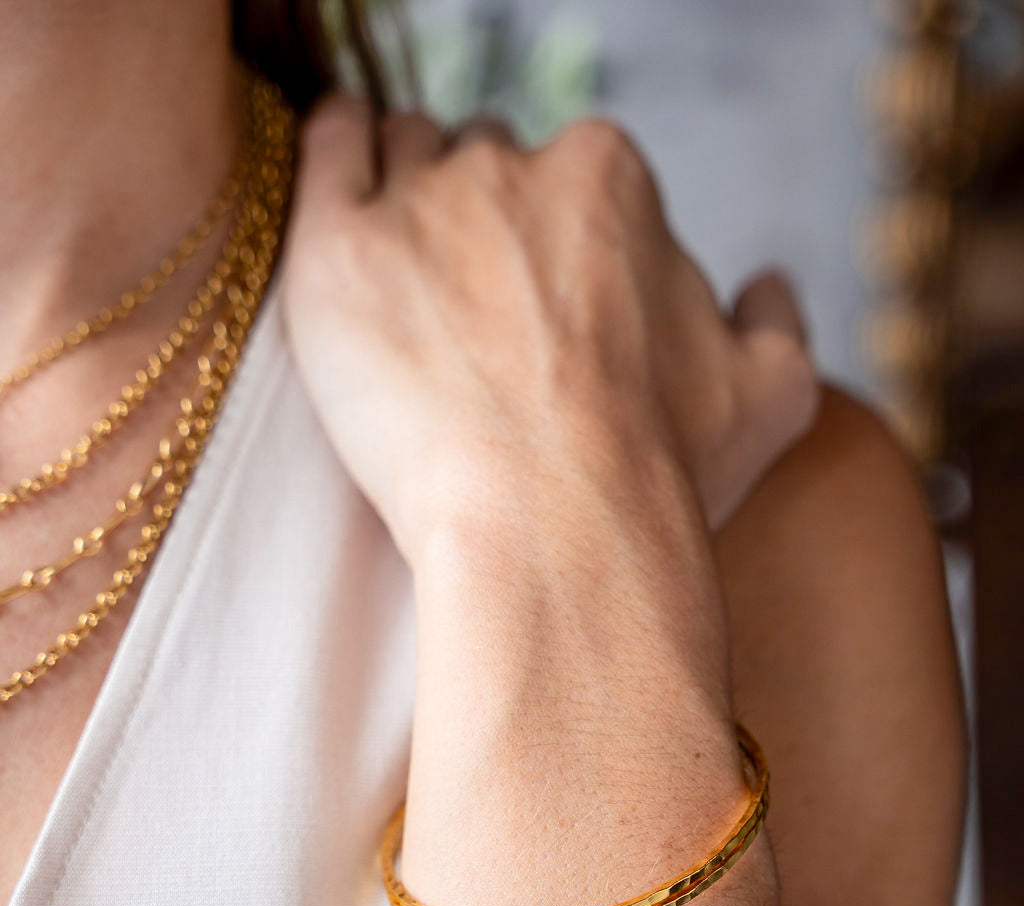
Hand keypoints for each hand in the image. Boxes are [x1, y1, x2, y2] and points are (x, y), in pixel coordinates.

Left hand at [283, 98, 817, 564]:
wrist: (555, 534)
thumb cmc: (659, 476)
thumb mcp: (771, 398)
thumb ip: (777, 324)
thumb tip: (768, 286)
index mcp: (610, 180)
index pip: (562, 171)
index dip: (546, 238)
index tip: (534, 309)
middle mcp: (513, 166)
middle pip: (477, 158)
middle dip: (472, 219)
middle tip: (464, 317)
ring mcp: (419, 197)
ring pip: (400, 154)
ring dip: (401, 200)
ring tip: (400, 286)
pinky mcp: (339, 244)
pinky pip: (327, 153)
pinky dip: (333, 158)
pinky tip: (342, 197)